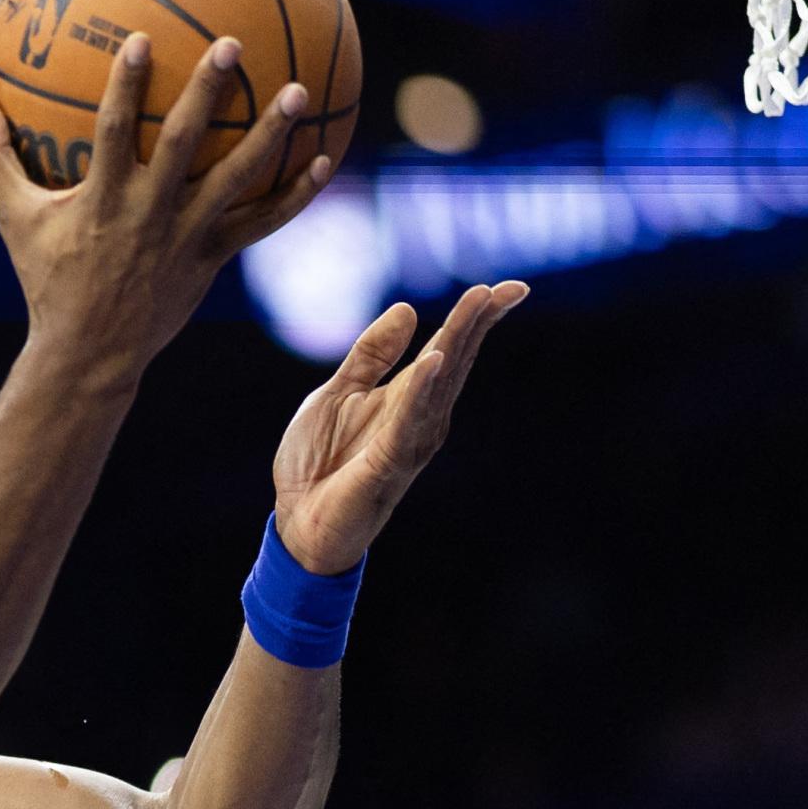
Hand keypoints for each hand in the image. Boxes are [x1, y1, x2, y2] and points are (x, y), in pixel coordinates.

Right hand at [0, 34, 336, 376]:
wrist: (88, 353)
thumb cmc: (48, 279)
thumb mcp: (15, 218)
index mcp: (101, 199)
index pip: (112, 130)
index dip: (126, 85)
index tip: (142, 38)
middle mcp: (148, 213)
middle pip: (183, 144)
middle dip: (207, 93)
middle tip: (232, 44)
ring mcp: (186, 236)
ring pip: (235, 180)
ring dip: (270, 136)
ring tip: (297, 92)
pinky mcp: (211, 258)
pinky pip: (261, 223)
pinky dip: (295, 195)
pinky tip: (323, 161)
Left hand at [271, 283, 527, 575]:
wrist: (298, 520)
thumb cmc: (318, 462)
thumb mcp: (338, 392)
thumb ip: (370, 354)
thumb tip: (409, 309)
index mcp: (406, 396)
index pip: (447, 350)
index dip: (473, 319)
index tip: (502, 288)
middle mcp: (419, 416)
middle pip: (454, 360)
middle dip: (478, 323)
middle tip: (509, 289)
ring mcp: (410, 439)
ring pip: (441, 382)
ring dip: (459, 340)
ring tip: (480, 303)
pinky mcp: (389, 460)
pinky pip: (408, 418)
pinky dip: (421, 387)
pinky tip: (435, 357)